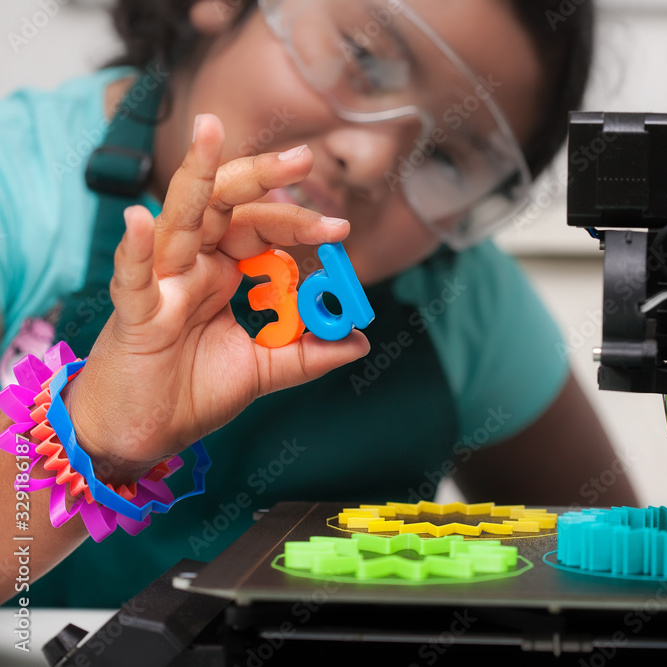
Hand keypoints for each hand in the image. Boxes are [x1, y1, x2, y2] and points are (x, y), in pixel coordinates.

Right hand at [62, 114, 369, 483]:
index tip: (340, 228)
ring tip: (209, 132)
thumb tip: (359, 340)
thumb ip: (309, 354)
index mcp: (222, 272)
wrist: (142, 435)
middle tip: (303, 158)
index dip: (298, 222)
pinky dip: (134, 249)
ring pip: (177, 219)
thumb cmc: (192, 393)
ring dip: (195, 177)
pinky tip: (139, 220)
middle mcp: (192, 266)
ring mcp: (162, 283)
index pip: (261, 227)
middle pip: (225, 205)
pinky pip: (133, 277)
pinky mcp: (135, 314)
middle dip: (261, 177)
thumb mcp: (265, 370)